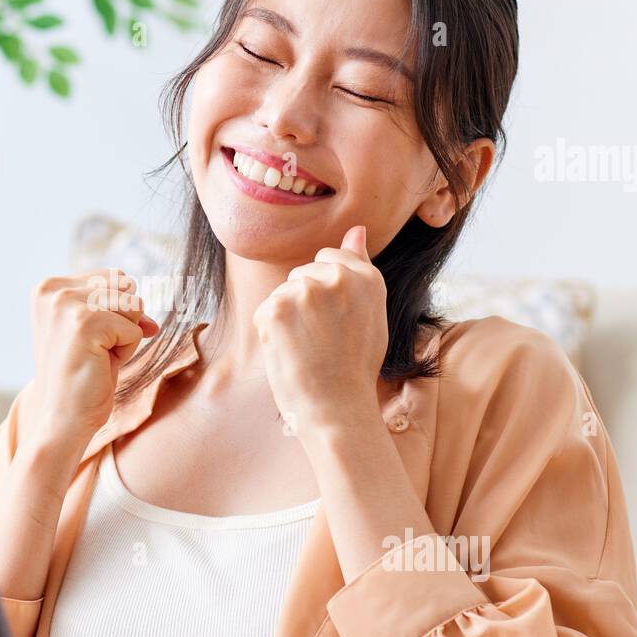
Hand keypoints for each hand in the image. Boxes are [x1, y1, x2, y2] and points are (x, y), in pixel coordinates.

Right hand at [25, 268, 159, 450]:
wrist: (63, 418)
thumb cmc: (80, 378)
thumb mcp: (99, 333)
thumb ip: (121, 311)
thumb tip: (152, 322)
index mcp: (50, 286)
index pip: (115, 277)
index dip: (116, 312)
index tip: (88, 340)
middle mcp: (53, 289)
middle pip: (126, 285)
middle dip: (122, 321)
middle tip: (94, 351)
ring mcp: (66, 304)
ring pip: (133, 305)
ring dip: (125, 336)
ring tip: (97, 358)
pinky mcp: (85, 323)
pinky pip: (134, 329)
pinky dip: (126, 351)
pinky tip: (99, 366)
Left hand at [253, 224, 387, 438]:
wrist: (336, 407)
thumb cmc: (354, 367)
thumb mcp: (371, 314)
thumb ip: (360, 268)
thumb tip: (355, 229)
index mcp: (367, 277)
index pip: (331, 257)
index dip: (327, 292)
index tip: (334, 320)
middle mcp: (337, 277)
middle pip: (303, 273)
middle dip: (305, 302)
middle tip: (323, 340)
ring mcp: (305, 290)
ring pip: (283, 293)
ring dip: (287, 317)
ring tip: (307, 348)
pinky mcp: (276, 307)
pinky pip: (265, 311)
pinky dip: (270, 332)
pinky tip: (290, 352)